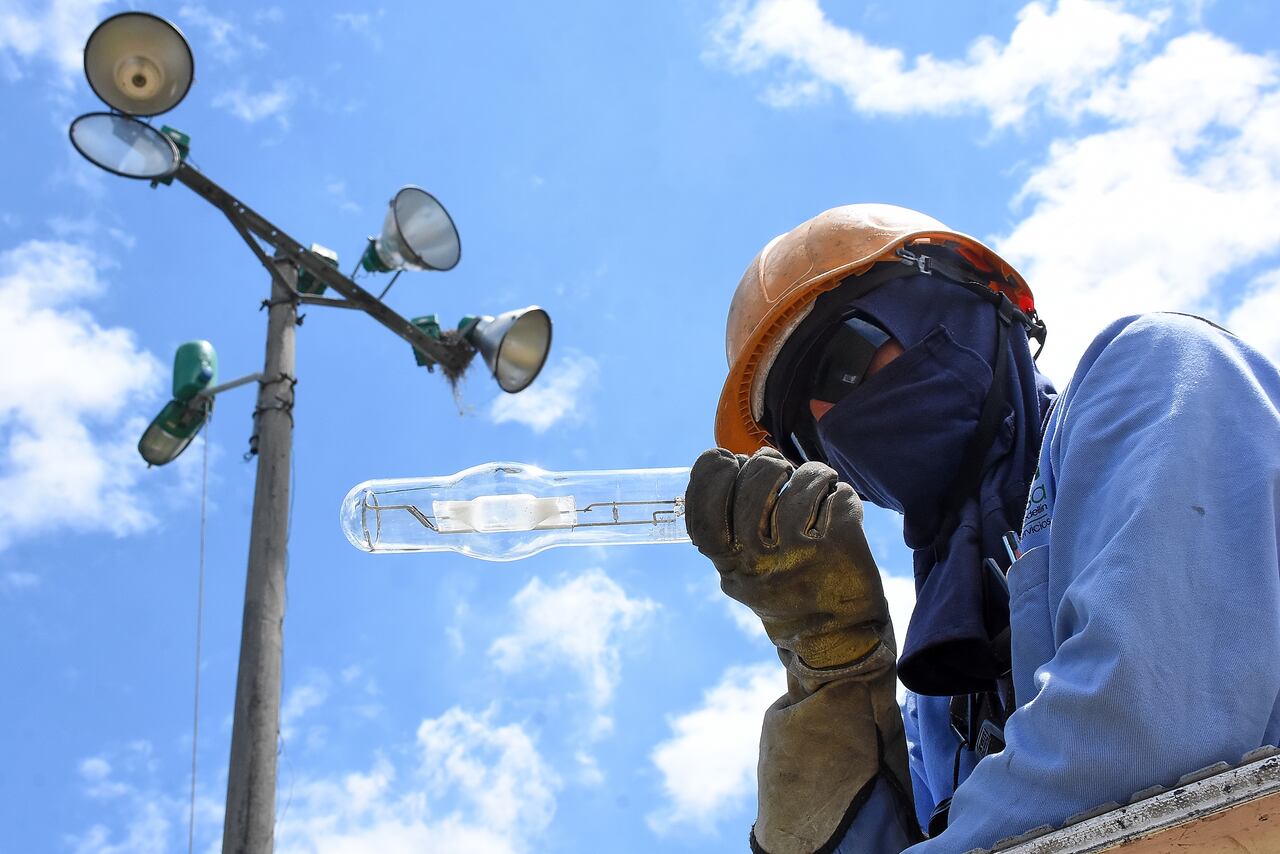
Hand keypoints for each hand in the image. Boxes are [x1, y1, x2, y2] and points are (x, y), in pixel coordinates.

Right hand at [686, 447, 890, 668]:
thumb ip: (730, 533)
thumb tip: (726, 467)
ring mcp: (799, 554)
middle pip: (751, 485)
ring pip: (798, 484)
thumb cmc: (786, 593)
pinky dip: (838, 490)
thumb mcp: (743, 574)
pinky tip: (837, 498)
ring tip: (815, 478)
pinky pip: (836, 497)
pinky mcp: (839, 548)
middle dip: (766, 463)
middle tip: (778, 466)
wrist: (835, 640)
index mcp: (731, 564)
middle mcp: (759, 560)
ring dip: (809, 473)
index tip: (726, 459)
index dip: (711, 475)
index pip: (704, 512)